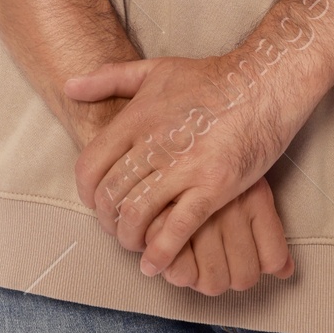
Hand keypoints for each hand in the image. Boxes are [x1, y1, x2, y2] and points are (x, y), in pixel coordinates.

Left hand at [66, 52, 300, 277]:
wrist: (263, 84)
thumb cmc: (210, 77)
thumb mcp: (155, 69)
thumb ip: (109, 77)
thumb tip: (70, 85)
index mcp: (137, 117)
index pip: (90, 166)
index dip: (87, 193)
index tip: (97, 203)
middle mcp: (154, 143)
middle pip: (111, 196)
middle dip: (107, 220)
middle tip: (117, 227)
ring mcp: (184, 166)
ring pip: (137, 215)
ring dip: (130, 238)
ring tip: (136, 243)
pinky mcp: (213, 186)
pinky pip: (176, 229)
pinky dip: (160, 252)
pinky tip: (155, 263)